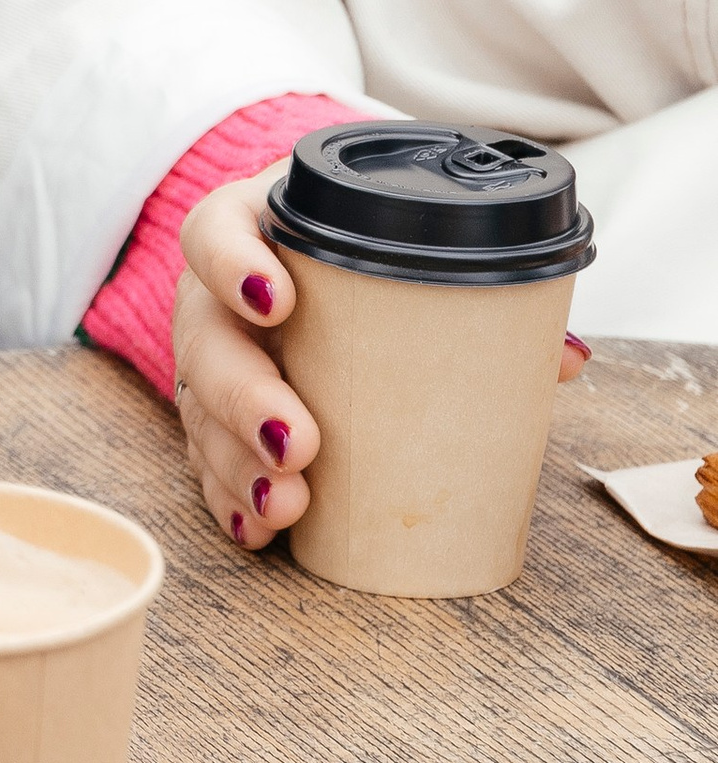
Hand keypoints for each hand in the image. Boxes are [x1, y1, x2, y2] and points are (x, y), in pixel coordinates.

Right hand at [173, 172, 589, 551]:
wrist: (307, 267)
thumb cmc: (363, 259)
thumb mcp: (404, 248)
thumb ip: (479, 293)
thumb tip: (564, 360)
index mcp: (255, 232)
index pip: (213, 232)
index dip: (233, 263)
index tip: (277, 300)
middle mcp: (215, 295)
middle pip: (202, 337)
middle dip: (244, 395)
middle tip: (298, 442)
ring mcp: (211, 358)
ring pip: (198, 410)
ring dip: (236, 463)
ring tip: (287, 505)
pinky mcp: (213, 418)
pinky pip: (205, 462)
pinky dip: (230, 500)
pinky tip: (259, 531)